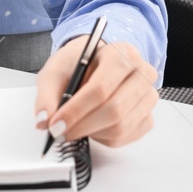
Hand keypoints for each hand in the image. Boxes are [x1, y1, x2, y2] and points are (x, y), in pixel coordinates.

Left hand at [34, 36, 157, 147]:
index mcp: (122, 53)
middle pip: (114, 109)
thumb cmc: (77, 65)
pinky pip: (125, 137)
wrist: (95, 63)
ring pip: (120, 127)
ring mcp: (149, 97)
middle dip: (82, 125)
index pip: (101, 88)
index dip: (76, 110)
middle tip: (59, 132)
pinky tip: (92, 126)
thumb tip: (43, 121)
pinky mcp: (148, 117)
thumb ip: (47, 95)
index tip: (56, 124)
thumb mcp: (56, 71)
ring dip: (91, 133)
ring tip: (75, 126)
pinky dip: (103, 138)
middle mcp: (142, 73)